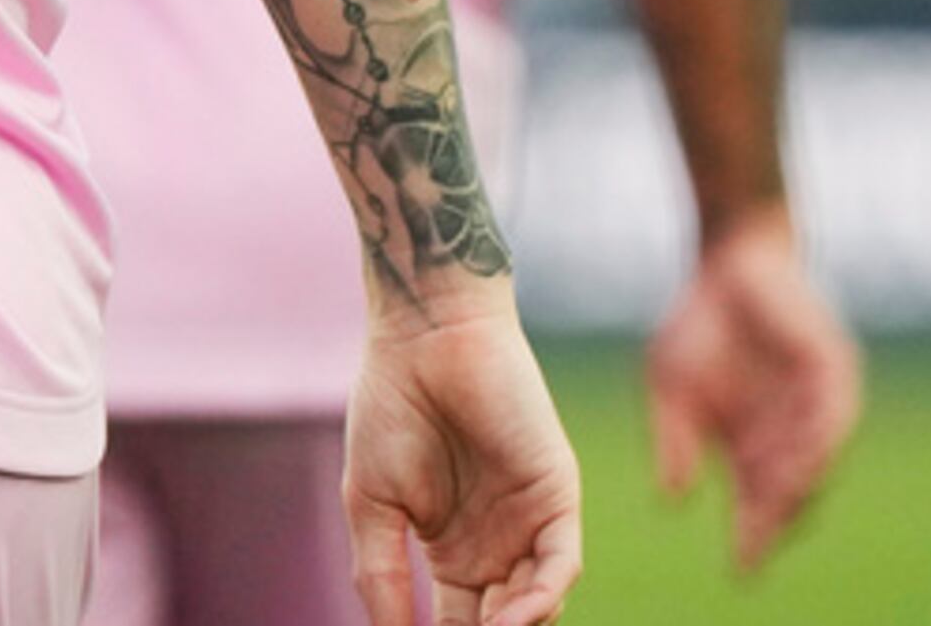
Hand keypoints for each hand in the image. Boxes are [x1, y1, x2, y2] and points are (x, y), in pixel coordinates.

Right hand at [346, 296, 581, 625]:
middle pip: (498, 624)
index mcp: (453, 552)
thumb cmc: (390, 406)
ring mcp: (528, 523)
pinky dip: (540, 600)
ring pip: (534, 605)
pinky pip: (559, 564)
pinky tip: (507, 623)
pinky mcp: (556, 496)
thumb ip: (381, 575)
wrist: (424, 335)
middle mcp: (496, 546)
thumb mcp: (371, 504)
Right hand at [644, 210, 860, 570]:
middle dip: (776, 519)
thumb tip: (672, 498)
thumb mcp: (671, 387)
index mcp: (752, 448)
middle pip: (791, 493)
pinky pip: (834, 416)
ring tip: (777, 505)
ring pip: (815, 461)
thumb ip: (674, 439)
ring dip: (797, 486)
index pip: (757, 504)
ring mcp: (815, 406)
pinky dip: (818, 441)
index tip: (740, 567)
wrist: (728, 263)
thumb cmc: (698, 325)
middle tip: (759, 540)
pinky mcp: (833, 371)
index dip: (752, 536)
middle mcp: (790, 436)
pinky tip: (800, 458)